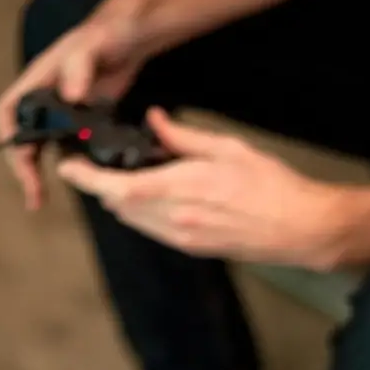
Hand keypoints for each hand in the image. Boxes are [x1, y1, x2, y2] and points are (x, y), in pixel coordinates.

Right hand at [0, 0, 151, 209]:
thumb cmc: (108, 32)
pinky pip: (68, 147)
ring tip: (40, 199)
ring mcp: (62, 112)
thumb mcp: (93, 44)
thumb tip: (71, 96)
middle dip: (23, 168)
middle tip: (34, 196)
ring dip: (39, 173)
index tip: (24, 160)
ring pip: (42, 147)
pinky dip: (69, 165)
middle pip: (22, 137)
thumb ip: (81, 66)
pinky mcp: (81, 121)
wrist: (130, 36)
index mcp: (38, 80)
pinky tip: (78, 181)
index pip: (8, 111)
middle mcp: (45, 98)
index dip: (9, 137)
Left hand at [57, 109, 350, 268]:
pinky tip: (159, 197)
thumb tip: (155, 120)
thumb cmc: (272, 188)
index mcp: (179, 188)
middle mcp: (174, 218)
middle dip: (103, 187)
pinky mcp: (193, 248)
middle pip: (117, 206)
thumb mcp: (227, 148)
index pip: (114, 187)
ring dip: (123, 202)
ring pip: (133, 221)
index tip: (68, 167)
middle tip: (100, 165)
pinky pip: (153, 232)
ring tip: (130, 179)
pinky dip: (144, 215)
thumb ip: (183, 136)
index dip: (84, 179)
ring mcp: (182, 238)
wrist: (301, 229)